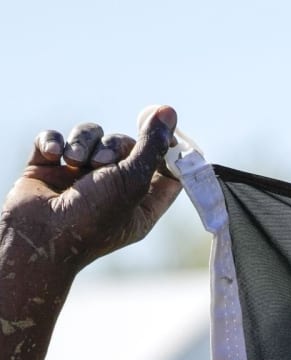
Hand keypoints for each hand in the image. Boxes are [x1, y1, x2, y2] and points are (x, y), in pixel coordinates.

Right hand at [0, 106, 181, 274]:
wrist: (37, 235)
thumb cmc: (92, 217)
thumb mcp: (132, 180)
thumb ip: (152, 145)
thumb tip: (169, 111)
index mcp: (141, 203)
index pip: (166, 171)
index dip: (168, 148)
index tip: (165, 127)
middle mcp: (112, 190)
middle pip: (125, 144)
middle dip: (114, 145)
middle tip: (102, 163)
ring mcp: (78, 178)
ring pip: (90, 136)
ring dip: (83, 142)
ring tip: (74, 162)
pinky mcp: (48, 168)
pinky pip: (55, 139)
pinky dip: (53, 142)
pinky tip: (52, 155)